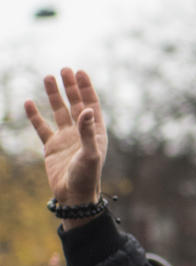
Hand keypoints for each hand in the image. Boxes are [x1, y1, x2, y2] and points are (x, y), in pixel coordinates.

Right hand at [25, 69, 108, 221]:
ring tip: (48, 77)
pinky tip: (29, 102)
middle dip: (70, 87)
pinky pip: (42, 127)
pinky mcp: (52, 147)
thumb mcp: (90, 153)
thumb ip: (87, 132)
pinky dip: (35, 115)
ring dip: (54, 95)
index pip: (91, 104)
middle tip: (64, 69)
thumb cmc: (87, 176)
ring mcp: (66, 138)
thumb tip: (86, 109)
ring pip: (59, 112)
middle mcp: (81, 132)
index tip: (79, 72)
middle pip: (75, 104)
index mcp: (96, 132)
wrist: (73, 196)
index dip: (86, 88)